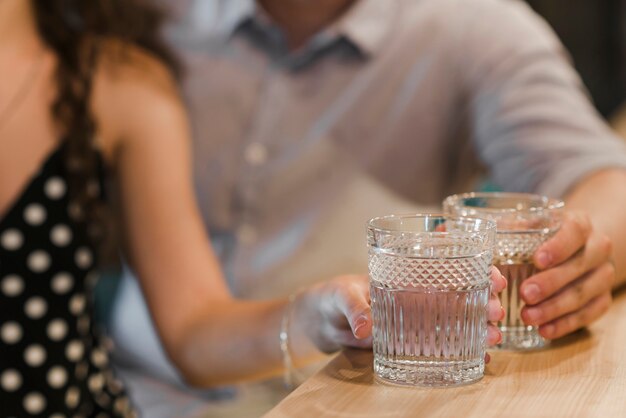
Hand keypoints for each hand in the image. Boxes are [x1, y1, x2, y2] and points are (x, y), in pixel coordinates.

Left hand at [294, 269, 505, 354]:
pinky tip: (481, 355)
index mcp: (405, 274)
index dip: (473, 264)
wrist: (320, 322)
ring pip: (457, 318)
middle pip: (460, 291)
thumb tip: (367, 328)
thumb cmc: (331, 297)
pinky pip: (443, 343)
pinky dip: (463, 348)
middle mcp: (417, 294)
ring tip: (494, 336)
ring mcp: (416, 318)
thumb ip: (355, 308)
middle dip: (483, 297)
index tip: (492, 273)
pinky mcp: (411, 340)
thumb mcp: (341, 296)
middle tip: (496, 309)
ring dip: (479, 325)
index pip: (445, 263)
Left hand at [520, 211, 614, 338]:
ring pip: (584, 293)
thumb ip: (515, 229)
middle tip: (524, 294)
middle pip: (579, 266)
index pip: (575, 231)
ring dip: (554, 308)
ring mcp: (603, 274)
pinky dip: (565, 324)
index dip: (558, 246)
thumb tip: (487, 237)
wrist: (579, 247)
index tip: (537, 260)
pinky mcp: (603, 298)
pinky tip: (545, 330)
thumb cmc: (544, 236)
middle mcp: (597, 248)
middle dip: (550, 283)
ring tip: (528, 316)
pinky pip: (588, 314)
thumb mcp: (532, 226)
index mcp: (580, 224)